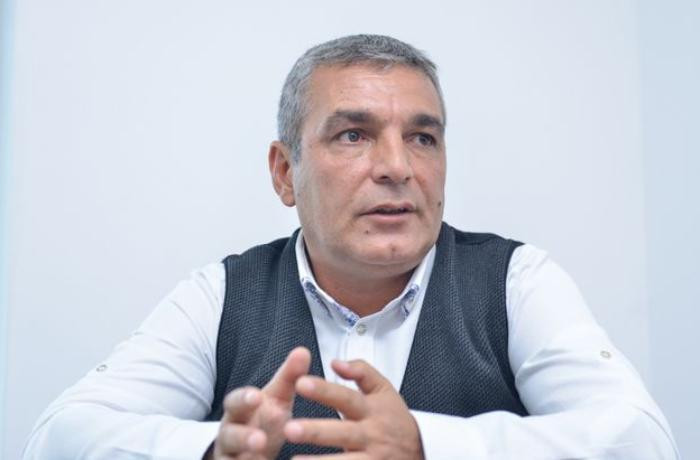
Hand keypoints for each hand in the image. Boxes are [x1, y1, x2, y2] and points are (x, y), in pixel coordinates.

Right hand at [208, 347, 310, 459]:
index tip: (257, 397)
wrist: (247, 451)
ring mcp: (230, 457)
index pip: (235, 402)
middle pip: (229, 435)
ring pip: (230, 459)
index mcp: (238, 411)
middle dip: (243, 437)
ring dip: (246, 458)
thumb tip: (303, 351)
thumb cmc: (264, 419)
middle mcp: (230, 434)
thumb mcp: (276, 399)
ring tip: (262, 456)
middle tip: (260, 440)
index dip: (244, 400)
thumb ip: (288, 377)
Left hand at [283, 359, 423, 459]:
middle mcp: (371, 435)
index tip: (301, 383)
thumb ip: (362, 372)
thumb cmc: (396, 420)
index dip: (324, 390)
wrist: (422, 452)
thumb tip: (336, 362)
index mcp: (371, 410)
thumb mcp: (385, 390)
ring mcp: (371, 459)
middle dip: (315, 432)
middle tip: (289, 428)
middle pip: (341, 432)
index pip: (345, 397)